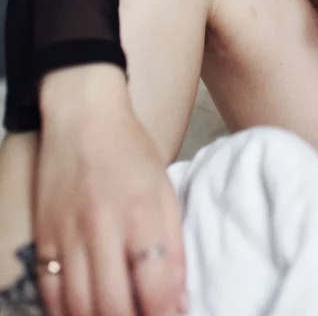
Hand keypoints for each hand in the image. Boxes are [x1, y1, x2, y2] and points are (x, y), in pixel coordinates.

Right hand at [34, 65, 187, 315]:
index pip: (155, 284)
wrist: (83, 116)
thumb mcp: (164, 189)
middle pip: (113, 304)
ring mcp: (68, 234)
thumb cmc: (130, 152)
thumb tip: (180, 299)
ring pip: (80, 306)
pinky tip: (86, 311)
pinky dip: (67, 312)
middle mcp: (103, 227)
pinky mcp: (44, 237)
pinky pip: (50, 293)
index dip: (166, 313)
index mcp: (142, 212)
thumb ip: (173, 244)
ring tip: (120, 315)